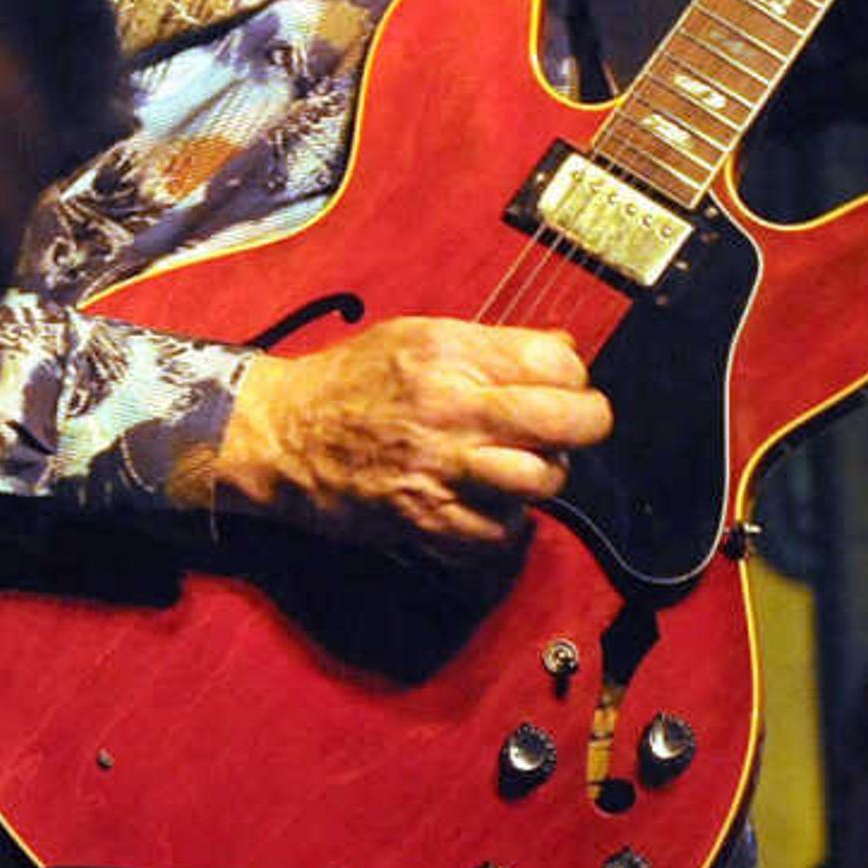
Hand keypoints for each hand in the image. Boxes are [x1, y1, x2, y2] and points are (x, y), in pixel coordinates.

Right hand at [210, 316, 609, 558]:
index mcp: (450, 352)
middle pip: (566, 422)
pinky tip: (490, 501)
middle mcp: (449, 407)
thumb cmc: (349, 383)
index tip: (565, 385)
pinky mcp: (424, 517)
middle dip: (587, 424)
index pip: (557, 364)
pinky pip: (499, 531)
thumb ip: (494, 344)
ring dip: (545, 476)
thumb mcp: (419, 337)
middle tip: (579, 427)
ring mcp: (438, 467)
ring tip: (526, 466)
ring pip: (541, 480)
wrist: (280, 435)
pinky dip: (505, 521)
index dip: (575, 376)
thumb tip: (564, 349)